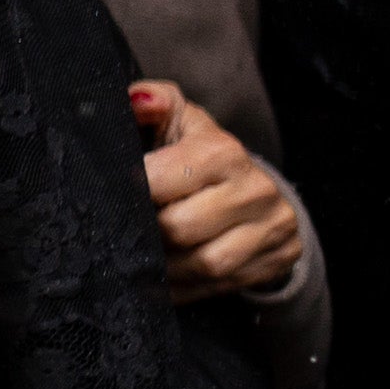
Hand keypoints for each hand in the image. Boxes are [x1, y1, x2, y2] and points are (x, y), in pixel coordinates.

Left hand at [131, 83, 302, 301]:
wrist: (252, 188)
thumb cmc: (198, 152)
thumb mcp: (178, 120)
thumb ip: (153, 102)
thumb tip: (135, 101)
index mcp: (222, 151)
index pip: (160, 180)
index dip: (130, 193)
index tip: (113, 196)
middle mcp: (253, 189)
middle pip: (178, 228)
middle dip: (146, 233)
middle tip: (126, 230)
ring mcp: (271, 227)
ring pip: (202, 264)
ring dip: (164, 268)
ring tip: (144, 256)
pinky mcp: (277, 258)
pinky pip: (218, 287)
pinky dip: (183, 287)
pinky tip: (164, 278)